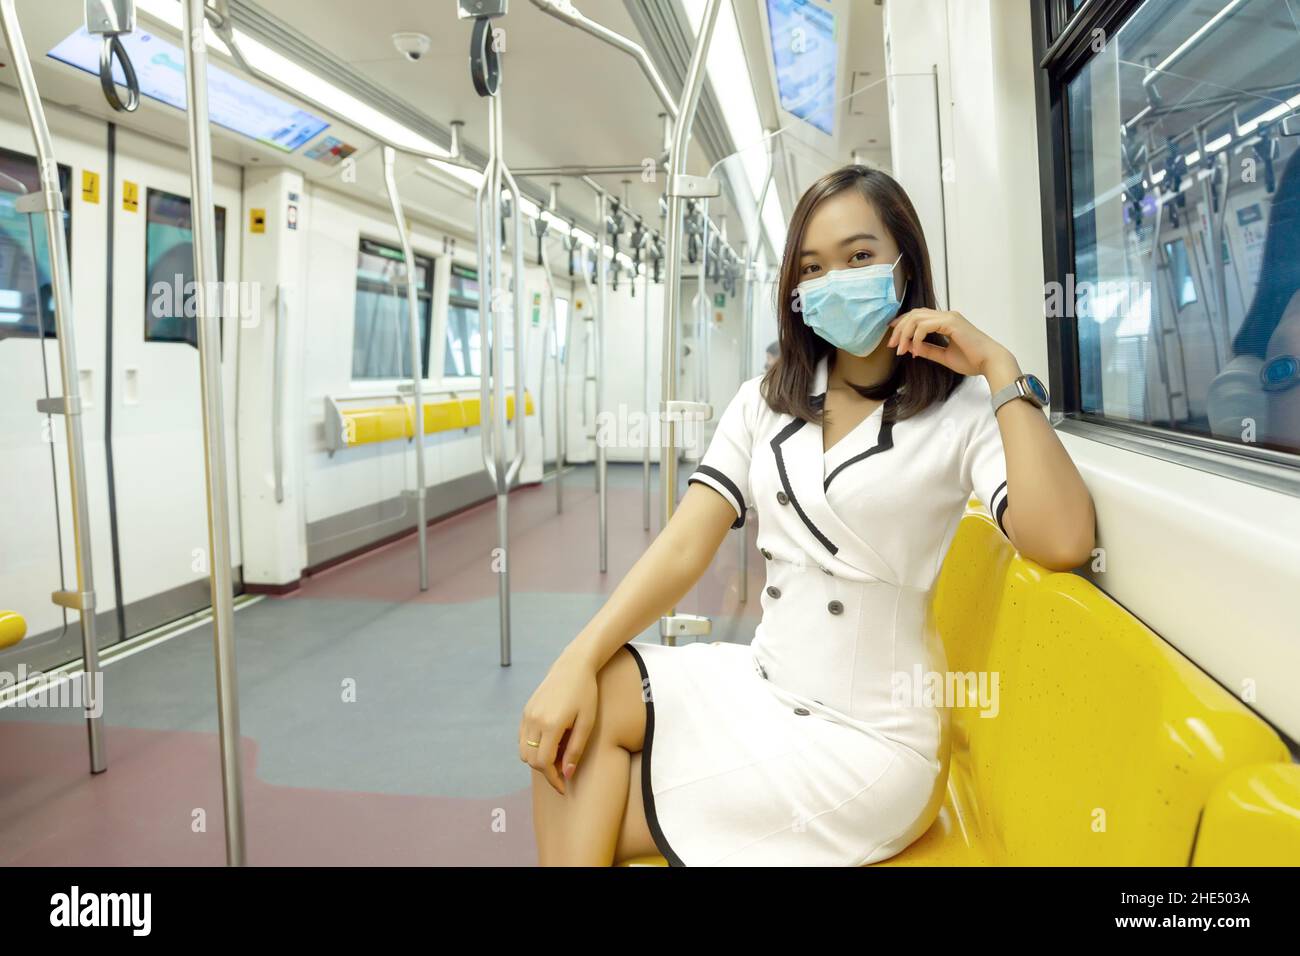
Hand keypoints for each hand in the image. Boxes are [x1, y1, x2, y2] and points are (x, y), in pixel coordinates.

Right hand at [519, 650, 598, 794]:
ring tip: (558, 756)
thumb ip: (575, 750)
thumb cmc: (585, 694)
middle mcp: (534, 720)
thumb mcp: (586, 723)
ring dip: (537, 759)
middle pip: (531, 760)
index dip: (553, 779)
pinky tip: (550, 744)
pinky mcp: (526, 710)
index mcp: (551, 724)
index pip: (544, 763)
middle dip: (545, 771)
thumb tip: (567, 775)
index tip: (563, 786)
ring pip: (523, 750)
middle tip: (563, 773)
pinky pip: (522, 737)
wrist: (573, 666)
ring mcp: (527, 714)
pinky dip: (532, 747)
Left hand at [886, 308, 1014, 378]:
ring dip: (905, 334)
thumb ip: (928, 350)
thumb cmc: (973, 360)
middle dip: (899, 329)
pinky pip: (924, 326)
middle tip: (892, 346)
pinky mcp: (951, 323)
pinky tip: (916, 351)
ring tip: (901, 350)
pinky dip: (916, 338)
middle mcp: (947, 316)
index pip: (918, 316)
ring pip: (916, 318)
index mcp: (946, 321)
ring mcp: (949, 317)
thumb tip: (910, 347)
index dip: (903, 324)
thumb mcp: (944, 356)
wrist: (990, 362)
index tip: (893, 338)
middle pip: (914, 314)